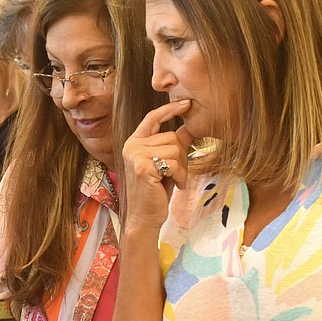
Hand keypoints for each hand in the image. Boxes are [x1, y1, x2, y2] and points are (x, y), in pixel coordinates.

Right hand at [122, 99, 193, 229]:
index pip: (152, 118)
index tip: (187, 103)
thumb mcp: (166, 164)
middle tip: (177, 174)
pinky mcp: (143, 167)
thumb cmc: (155, 192)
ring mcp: (135, 156)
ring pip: (175, 149)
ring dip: (182, 168)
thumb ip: (173, 145)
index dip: (170, 110)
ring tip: (175, 181)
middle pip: (171, 137)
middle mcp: (132, 146)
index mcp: (134, 143)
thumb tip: (189, 127)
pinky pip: (173, 163)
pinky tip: (175, 186)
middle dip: (181, 156)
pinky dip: (180, 176)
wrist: (145, 217)